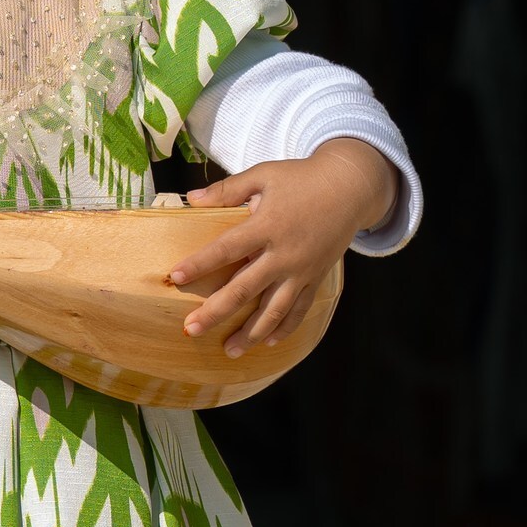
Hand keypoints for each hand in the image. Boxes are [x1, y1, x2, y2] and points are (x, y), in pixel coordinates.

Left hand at [169, 140, 397, 356]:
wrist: (351, 187)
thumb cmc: (302, 178)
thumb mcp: (263, 175)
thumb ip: (228, 189)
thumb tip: (192, 199)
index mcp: (267, 226)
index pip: (226, 249)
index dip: (200, 263)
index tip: (175, 276)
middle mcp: (284, 254)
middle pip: (245, 289)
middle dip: (216, 312)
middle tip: (192, 329)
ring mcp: (302, 270)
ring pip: (273, 309)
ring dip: (250, 332)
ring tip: (229, 351)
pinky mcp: (316, 277)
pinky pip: (299, 309)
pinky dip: (284, 328)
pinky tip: (267, 342)